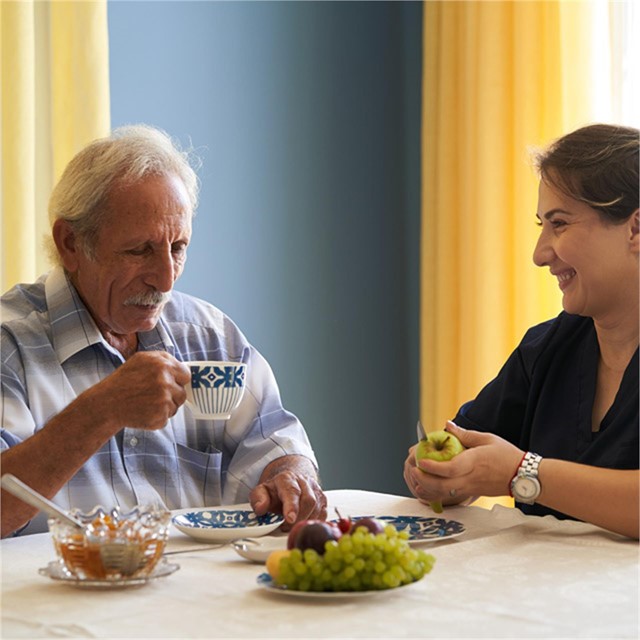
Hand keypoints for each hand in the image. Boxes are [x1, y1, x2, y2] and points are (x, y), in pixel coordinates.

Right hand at [91, 351, 190, 430]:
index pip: (186, 375)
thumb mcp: (142, 359)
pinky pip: (166, 418)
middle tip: (154, 396)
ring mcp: (163, 399)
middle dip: (172, 396)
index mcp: (162, 364)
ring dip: (165, 408)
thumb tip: (183, 368)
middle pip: (182, 393)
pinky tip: (143, 412)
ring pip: (175, 407)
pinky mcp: (160, 416)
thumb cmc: (124, 381)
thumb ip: (164, 360)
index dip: (178, 380)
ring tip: (147, 404)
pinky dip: (157, 418)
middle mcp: (164, 380)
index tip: (171, 384)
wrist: (106, 404)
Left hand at [250, 455, 327, 529]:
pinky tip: (303, 523)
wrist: (289, 481)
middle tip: (286, 528)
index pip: (292, 491)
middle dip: (298, 518)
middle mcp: (304, 482)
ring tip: (292, 525)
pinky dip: (313, 522)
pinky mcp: (322, 499)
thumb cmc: (276, 490)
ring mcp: (315, 490)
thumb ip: (258, 499)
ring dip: (305, 521)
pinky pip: (323, 514)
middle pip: (308, 500)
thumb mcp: (261, 491)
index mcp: (287, 479)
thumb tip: (261, 508)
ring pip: (317, 508)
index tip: (289, 519)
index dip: (292, 506)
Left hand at [404, 422, 523, 504]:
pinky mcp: (471, 494)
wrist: (523, 476)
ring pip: (444, 495)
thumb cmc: (506, 455)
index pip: (450, 469)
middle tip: (413, 469)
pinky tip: (427, 487)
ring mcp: (470, 489)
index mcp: (474, 463)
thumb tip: (446, 425)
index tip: (421, 460)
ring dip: (427, 488)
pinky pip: (449, 498)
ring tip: (416, 478)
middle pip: (443, 486)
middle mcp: (470, 479)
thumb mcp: (486, 438)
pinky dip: (435, 494)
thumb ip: (464, 434)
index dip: (433, 467)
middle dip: (424, 480)